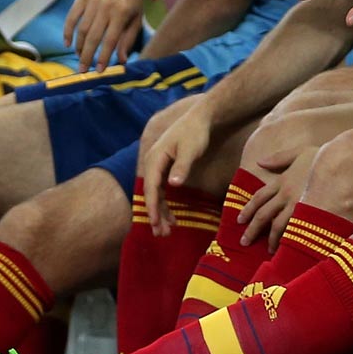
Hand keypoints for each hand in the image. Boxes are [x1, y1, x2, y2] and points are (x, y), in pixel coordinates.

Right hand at [64, 0, 147, 70]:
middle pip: (93, 37)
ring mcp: (93, 0)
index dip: (103, 57)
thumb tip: (122, 61)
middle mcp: (106, 7)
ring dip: (79, 46)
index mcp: (122, 13)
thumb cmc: (132, 0)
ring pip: (82, 28)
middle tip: (83, 70)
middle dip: (87, 56)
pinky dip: (68, 30)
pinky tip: (68, 43)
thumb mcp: (136, 19)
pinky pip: (72, 16)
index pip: (110, 40)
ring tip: (80, 57)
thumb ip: (128, 40)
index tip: (99, 71)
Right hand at [141, 100, 220, 234]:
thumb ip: (181, 167)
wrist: (201, 119)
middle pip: (151, 193)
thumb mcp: (190, 150)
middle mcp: (153, 163)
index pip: (151, 187)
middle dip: (155, 214)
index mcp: (155, 159)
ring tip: (167, 231)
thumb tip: (172, 185)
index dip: (152, 207)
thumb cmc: (195, 133)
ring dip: (161, 212)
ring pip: (156, 194)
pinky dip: (166, 204)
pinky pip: (161, 190)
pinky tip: (173, 217)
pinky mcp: (165, 168)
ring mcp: (158, 166)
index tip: (155, 223)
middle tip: (161, 234)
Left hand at [237, 145, 315, 252]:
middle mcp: (286, 194)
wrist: (344, 165)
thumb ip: (279, 158)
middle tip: (244, 242)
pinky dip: (290, 240)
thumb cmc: (324, 158)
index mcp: (282, 180)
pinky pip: (296, 230)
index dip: (248, 209)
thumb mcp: (299, 152)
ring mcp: (299, 205)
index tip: (240, 220)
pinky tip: (288, 248)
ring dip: (271, 239)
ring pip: (278, 225)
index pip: (259, 197)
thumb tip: (259, 162)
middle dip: (252, 229)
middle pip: (263, 214)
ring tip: (268, 250)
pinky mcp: (311, 214)